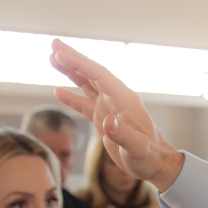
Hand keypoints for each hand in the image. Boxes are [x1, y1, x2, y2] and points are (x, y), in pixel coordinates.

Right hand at [50, 39, 185, 191]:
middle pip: (92, 73)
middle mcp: (117, 99)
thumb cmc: (149, 156)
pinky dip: (72, 97)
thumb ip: (123, 135)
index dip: (80, 64)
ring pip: (87, 84)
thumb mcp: (137, 148)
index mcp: (125, 100)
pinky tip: (58, 90)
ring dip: (70, 71)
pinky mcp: (104, 119)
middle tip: (54, 43)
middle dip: (73, 58)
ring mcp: (110, 107)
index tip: (60, 54)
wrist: (155, 164)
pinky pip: (85, 103)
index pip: (100, 76)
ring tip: (52, 58)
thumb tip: (108, 121)